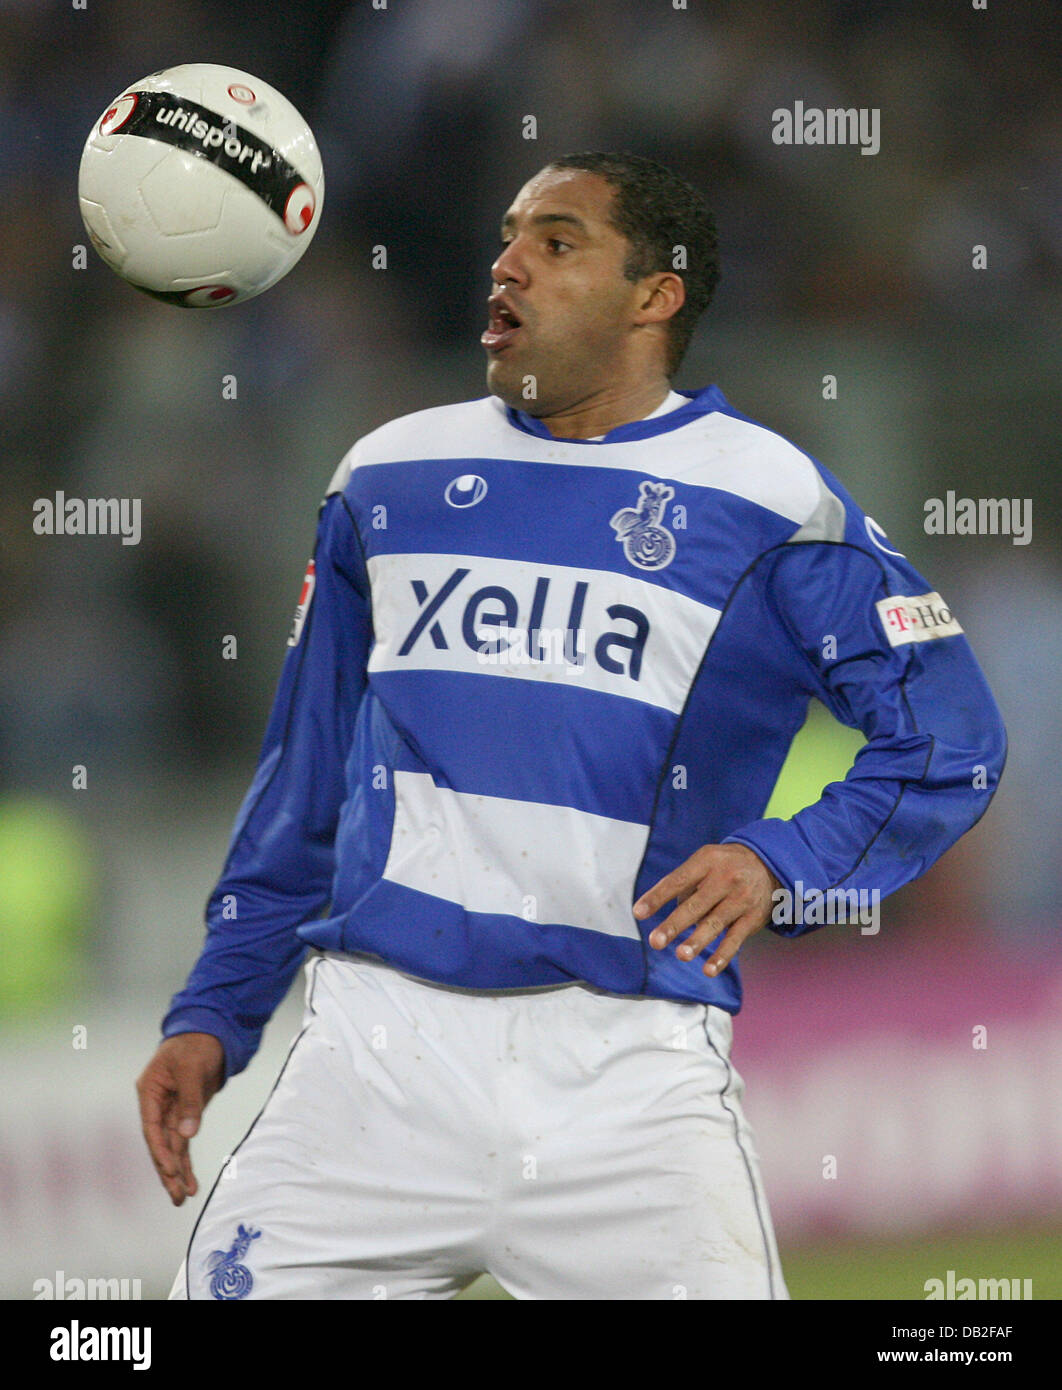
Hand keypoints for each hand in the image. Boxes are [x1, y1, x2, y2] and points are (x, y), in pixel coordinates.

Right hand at [136, 1033, 224, 1205]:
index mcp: (150, 1091)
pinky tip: (191, 1181)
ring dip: (179, 1171)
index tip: (170, 1171)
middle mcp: (156, 1105)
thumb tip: (188, 1135)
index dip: (160, 1151)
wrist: (210, 1033)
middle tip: (177, 1197)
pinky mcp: (186, 1114)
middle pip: (160, 1144)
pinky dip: (187, 1160)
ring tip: (185, 1197)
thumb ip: (191, 1102)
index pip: (151, 1128)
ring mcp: (171, 1111)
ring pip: (172, 1147)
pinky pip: (184, 1142)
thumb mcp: (192, 1068)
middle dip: (168, 1171)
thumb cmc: (195, 1045)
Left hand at [633, 843, 780, 976]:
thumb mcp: (706, 861)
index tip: (639, 913)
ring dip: (697, 941)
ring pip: (716, 923)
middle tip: (655, 941)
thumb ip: (685, 885)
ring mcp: (741, 899)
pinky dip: (722, 955)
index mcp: (707, 862)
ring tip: (681, 955)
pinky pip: (736, 939)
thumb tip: (671, 918)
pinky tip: (709, 969)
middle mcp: (725, 879)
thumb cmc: (724, 866)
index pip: (677, 880)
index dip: (657, 897)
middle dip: (674, 924)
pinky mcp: (753, 918)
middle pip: (696, 904)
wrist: (770, 863)